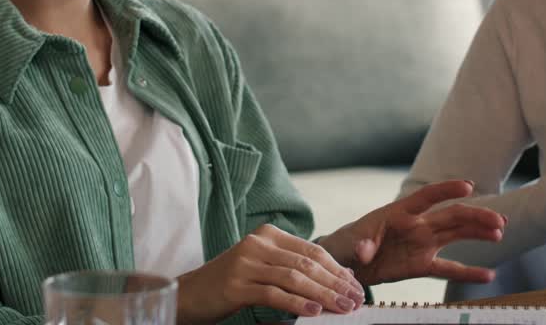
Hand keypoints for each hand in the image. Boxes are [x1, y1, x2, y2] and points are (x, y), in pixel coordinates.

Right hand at [176, 223, 364, 324]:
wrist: (190, 294)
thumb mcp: (265, 269)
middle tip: (355, 299)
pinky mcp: (236, 284)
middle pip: (306, 264)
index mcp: (268, 235)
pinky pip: (273, 293)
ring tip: (341, 307)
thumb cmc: (231, 283)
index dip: (337, 269)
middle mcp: (257, 243)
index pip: (312, 250)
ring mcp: (245, 262)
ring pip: (294, 278)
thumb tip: (339, 277)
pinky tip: (313, 311)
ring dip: (322, 294)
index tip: (355, 286)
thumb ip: (295, 268)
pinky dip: (296, 303)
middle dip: (335, 283)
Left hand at [318, 180, 506, 285]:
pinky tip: (488, 274)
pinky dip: (467, 272)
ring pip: (456, 235)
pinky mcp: (421, 265)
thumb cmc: (349, 242)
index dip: (446, 190)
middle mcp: (417, 225)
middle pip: (451, 216)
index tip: (468, 186)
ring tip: (500, 232)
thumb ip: (361, 244)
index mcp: (400, 212)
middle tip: (498, 220)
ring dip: (478, 233)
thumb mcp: (351, 241)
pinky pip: (448, 269)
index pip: (427, 197)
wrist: (347, 261)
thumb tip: (365, 251)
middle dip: (476, 216)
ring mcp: (422, 244)